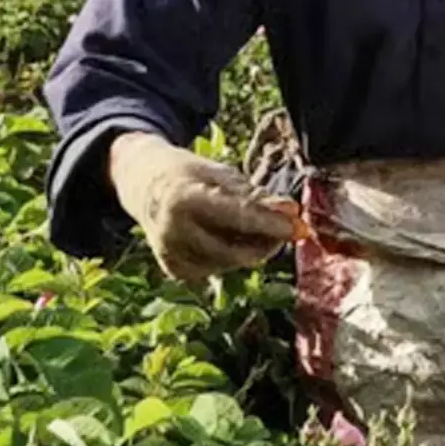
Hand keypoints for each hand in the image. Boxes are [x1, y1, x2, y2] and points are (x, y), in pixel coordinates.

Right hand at [107, 132, 300, 282]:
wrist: (143, 186)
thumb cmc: (191, 176)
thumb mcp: (222, 175)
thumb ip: (256, 196)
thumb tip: (292, 211)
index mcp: (183, 198)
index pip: (238, 217)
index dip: (273, 225)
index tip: (301, 227)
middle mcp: (172, 231)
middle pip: (236, 250)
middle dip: (268, 242)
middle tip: (287, 227)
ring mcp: (170, 254)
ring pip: (230, 263)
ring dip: (251, 249)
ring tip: (253, 228)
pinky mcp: (174, 269)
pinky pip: (218, 269)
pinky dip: (231, 256)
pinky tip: (226, 238)